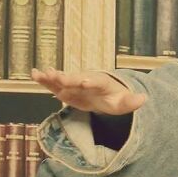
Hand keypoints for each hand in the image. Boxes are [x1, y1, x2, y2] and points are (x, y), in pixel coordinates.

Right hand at [31, 67, 146, 114]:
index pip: (96, 81)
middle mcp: (86, 79)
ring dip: (51, 77)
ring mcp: (74, 83)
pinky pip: (54, 84)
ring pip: (62, 79)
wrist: (105, 94)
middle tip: (58, 76)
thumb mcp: (124, 103)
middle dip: (68, 78)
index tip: (85, 81)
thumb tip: (144, 99)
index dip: (91, 81)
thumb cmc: (115, 99)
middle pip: (76, 78)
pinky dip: (45, 80)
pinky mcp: (65, 89)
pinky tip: (34, 75)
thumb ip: (132, 102)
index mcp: (101, 83)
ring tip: (39, 73)